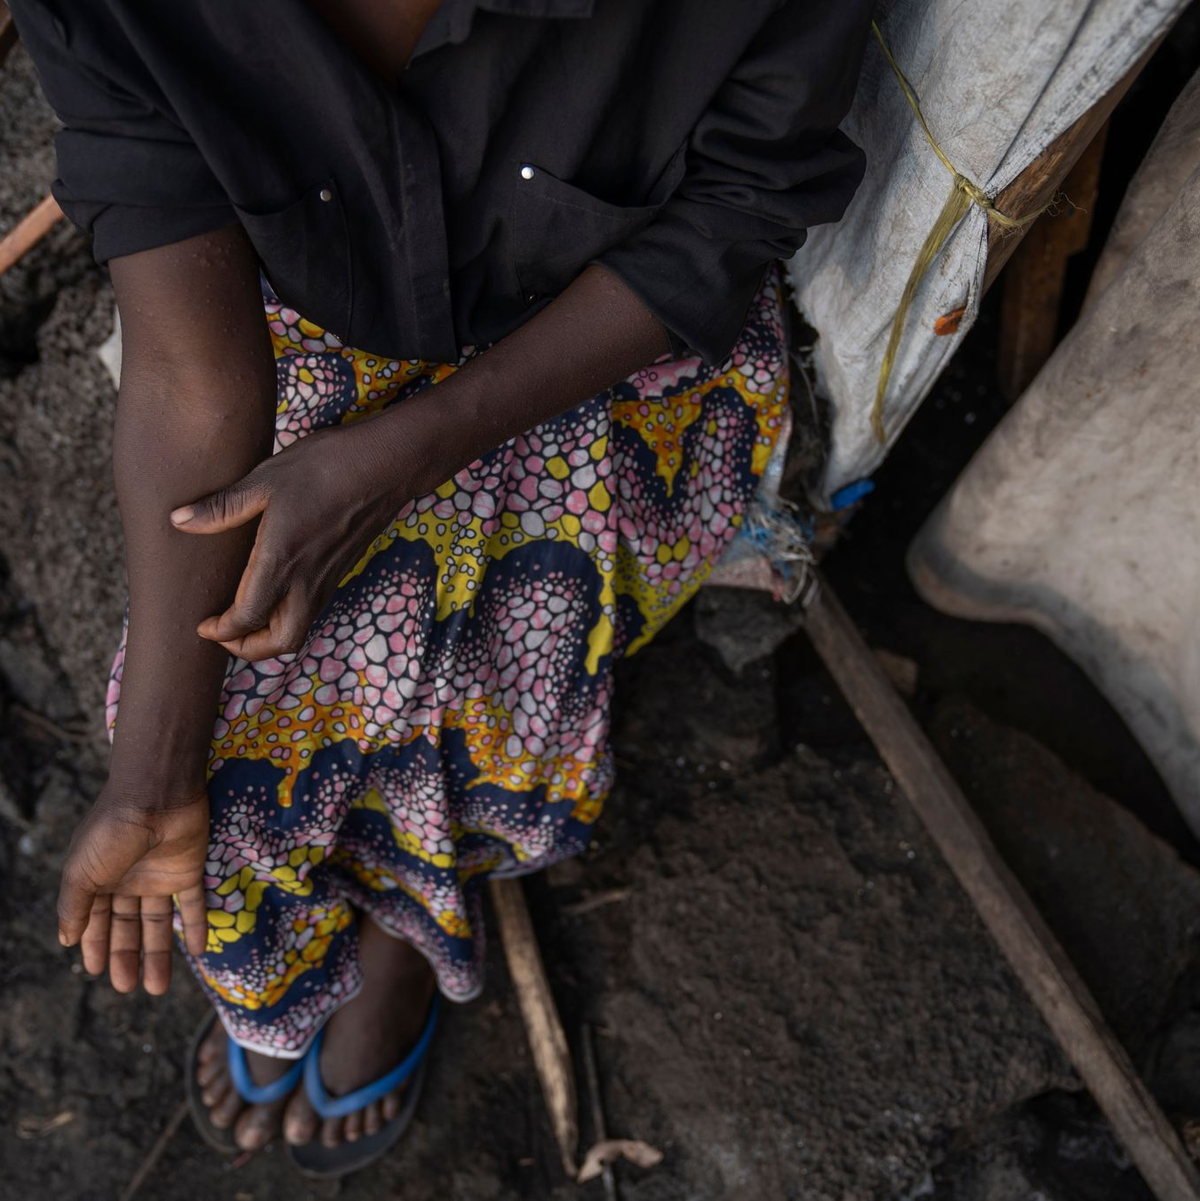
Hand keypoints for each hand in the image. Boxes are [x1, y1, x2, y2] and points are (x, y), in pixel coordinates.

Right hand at [58, 787, 208, 994]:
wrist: (157, 795)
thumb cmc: (111, 831)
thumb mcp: (81, 873)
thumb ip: (74, 907)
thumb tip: (65, 940)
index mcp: (99, 879)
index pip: (97, 920)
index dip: (96, 945)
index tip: (96, 971)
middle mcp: (129, 879)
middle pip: (128, 926)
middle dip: (126, 957)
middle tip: (126, 989)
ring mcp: (160, 875)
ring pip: (159, 922)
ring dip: (160, 953)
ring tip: (158, 988)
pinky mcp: (189, 870)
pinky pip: (195, 904)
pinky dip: (198, 927)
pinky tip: (200, 952)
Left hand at [170, 415, 432, 661]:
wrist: (386, 464)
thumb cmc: (325, 467)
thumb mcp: (264, 480)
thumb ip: (222, 507)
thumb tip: (178, 520)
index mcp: (281, 561)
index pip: (248, 618)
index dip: (222, 631)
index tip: (203, 625)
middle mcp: (307, 581)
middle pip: (281, 642)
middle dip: (250, 650)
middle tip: (225, 635)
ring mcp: (328, 578)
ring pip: (300, 630)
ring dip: (271, 637)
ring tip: (247, 621)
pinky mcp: (341, 570)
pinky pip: (312, 611)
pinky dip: (290, 618)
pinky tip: (277, 594)